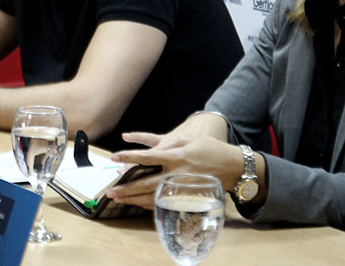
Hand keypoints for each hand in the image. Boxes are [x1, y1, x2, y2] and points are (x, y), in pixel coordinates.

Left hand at [107, 134, 238, 209]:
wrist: (232, 166)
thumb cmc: (211, 149)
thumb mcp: (190, 140)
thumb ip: (170, 143)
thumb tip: (152, 149)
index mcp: (176, 156)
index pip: (147, 157)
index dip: (129, 157)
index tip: (114, 157)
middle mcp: (176, 173)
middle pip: (146, 183)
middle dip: (127, 188)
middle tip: (111, 191)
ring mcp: (181, 188)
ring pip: (153, 196)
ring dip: (135, 199)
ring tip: (119, 199)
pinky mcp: (186, 198)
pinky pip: (165, 203)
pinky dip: (149, 204)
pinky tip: (138, 204)